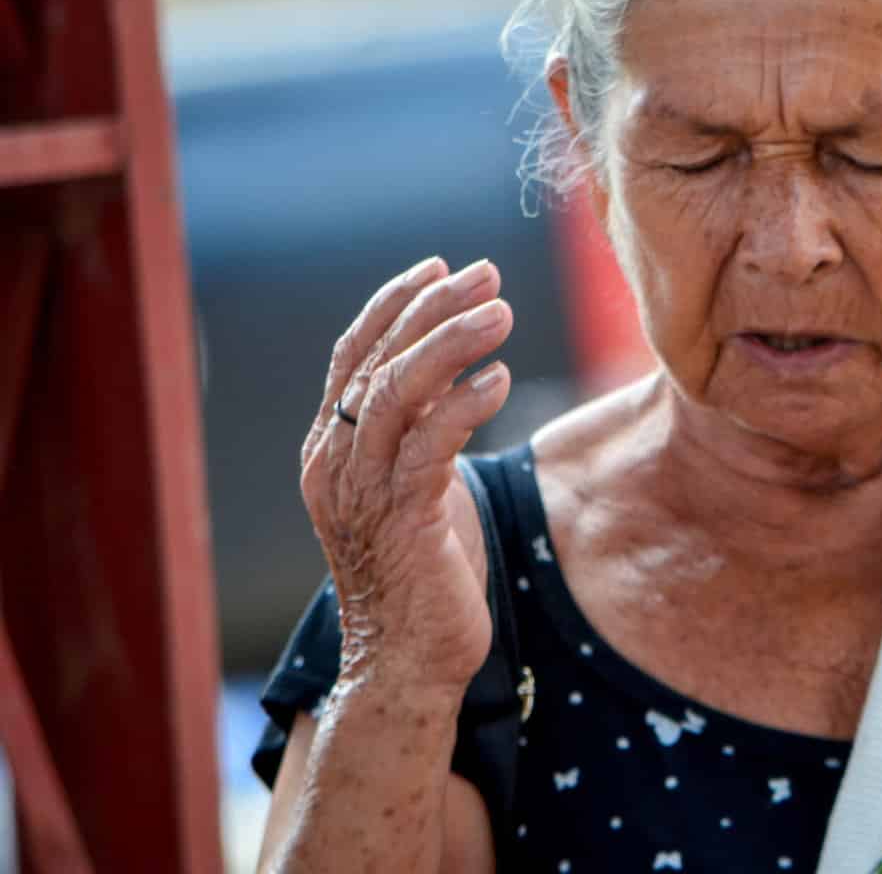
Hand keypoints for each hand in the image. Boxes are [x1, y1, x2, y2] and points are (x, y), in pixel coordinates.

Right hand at [299, 256, 514, 693]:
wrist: (407, 663)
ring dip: (452, 343)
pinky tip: (500, 379)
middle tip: (487, 274)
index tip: (440, 265)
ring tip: (503, 310)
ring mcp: (363, 493)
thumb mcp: (415, 486)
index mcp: (331, 450)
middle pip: (377, 361)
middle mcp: (335, 464)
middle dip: (432, 308)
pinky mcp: (401, 523)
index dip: (394, 304)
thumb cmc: (421, 571)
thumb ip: (420, 430)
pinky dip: (463, 405)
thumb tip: (459, 370)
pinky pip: (429, 447)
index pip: (353, 355)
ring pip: (397, 393)